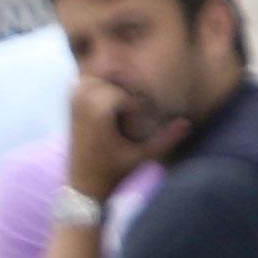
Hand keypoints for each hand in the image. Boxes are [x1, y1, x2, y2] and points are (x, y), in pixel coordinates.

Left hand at [66, 75, 157, 198]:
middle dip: (129, 87)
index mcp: (99, 112)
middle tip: (137, 109)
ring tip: (125, 104)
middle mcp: (84, 101)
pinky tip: (111, 100)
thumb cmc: (115, 172)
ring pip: (99, 73)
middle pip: (114, 76)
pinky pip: (85, 79)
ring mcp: (75, 100)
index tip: (146, 116)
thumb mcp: (143, 156)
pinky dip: (99, 83)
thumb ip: (166, 139)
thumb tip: (187, 124)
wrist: (83, 184)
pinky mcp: (71, 102)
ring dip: (115, 82)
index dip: (141, 101)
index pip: (127, 90)